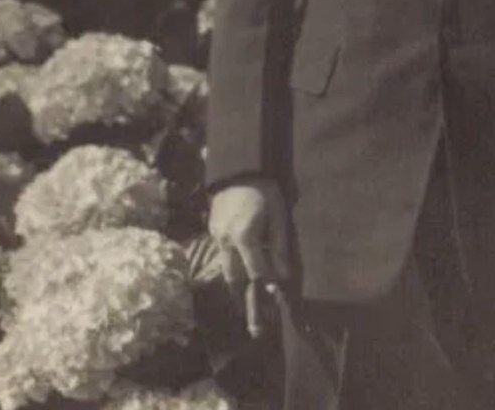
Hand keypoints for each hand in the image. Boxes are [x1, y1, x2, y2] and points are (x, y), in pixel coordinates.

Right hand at [209, 181, 289, 336]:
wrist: (239, 167)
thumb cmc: (265, 189)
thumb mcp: (279, 214)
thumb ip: (280, 246)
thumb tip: (282, 276)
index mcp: (245, 237)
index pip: (256, 273)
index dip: (266, 290)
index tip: (275, 306)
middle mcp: (227, 241)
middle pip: (235, 279)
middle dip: (244, 303)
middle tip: (254, 328)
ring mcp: (216, 236)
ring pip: (225, 270)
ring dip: (235, 288)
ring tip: (243, 309)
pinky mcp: (212, 230)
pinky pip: (222, 255)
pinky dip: (231, 268)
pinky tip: (238, 276)